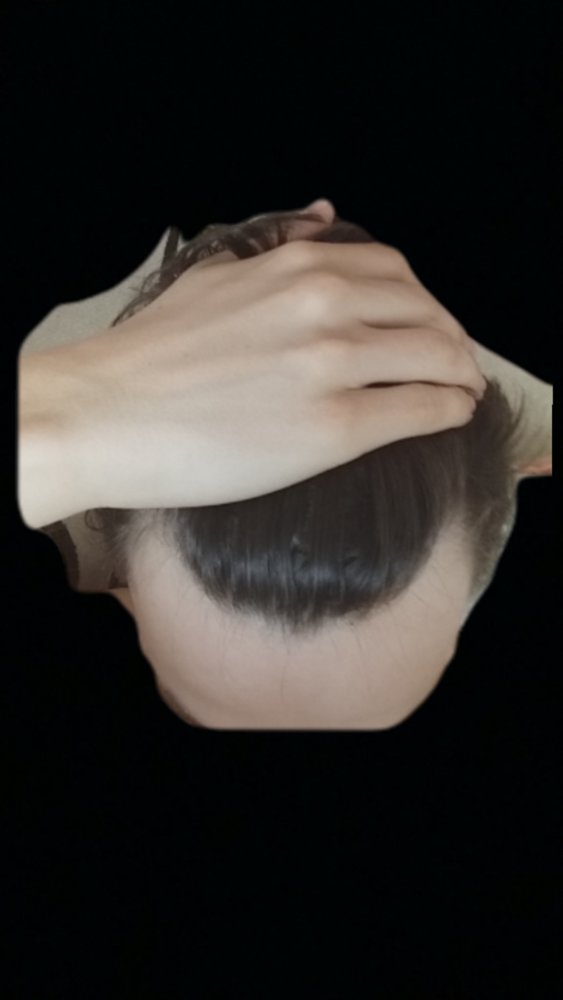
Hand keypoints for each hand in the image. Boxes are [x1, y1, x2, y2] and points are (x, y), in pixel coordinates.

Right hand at [33, 200, 486, 511]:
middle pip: (425, 313)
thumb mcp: (216, 274)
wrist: (108, 412)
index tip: (429, 326)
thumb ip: (277, 247)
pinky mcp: (332, 427)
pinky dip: (449, 410)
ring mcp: (330, 365)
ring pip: (436, 358)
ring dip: (462, 374)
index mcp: (296, 268)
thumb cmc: (153, 353)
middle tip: (456, 364)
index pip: (396, 274)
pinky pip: (419, 410)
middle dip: (452, 340)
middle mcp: (323, 305)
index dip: (425, 303)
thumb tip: (322, 216)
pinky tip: (451, 416)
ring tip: (462, 392)